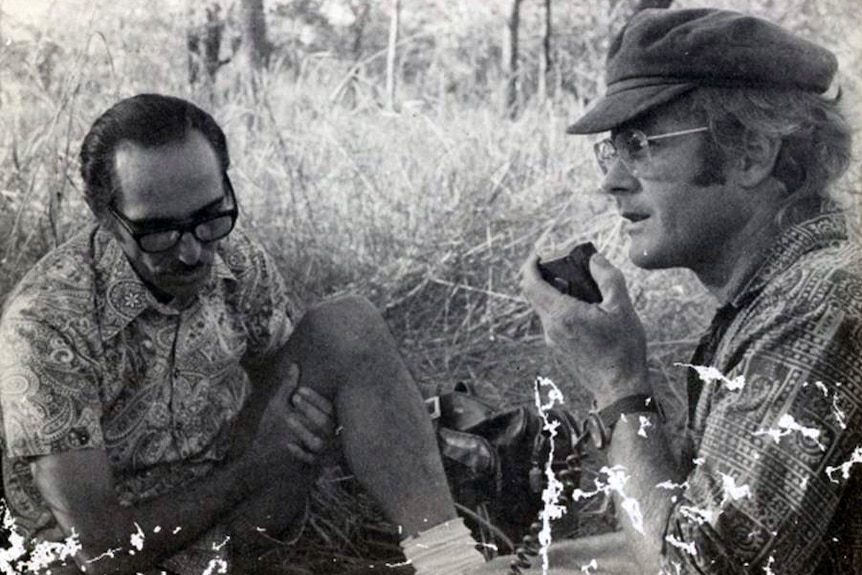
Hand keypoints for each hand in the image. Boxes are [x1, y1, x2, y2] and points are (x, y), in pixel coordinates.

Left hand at [255, 363, 335, 464]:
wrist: (263, 459)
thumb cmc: (273, 429)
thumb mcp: (279, 406)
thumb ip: (289, 387)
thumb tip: (294, 364)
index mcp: (322, 418)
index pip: (329, 407)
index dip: (316, 398)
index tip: (299, 390)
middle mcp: (326, 435)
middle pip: (327, 423)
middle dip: (310, 410)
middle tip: (294, 400)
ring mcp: (320, 453)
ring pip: (320, 442)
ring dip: (304, 429)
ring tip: (288, 419)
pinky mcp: (310, 467)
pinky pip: (311, 461)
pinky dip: (300, 453)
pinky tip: (287, 445)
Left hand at [521, 251, 648, 407]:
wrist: (620, 388)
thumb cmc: (623, 349)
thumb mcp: (622, 307)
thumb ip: (607, 277)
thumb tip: (594, 259)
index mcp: (561, 314)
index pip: (530, 283)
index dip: (530, 264)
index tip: (539, 253)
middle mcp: (550, 327)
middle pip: (534, 294)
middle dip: (545, 275)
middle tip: (565, 265)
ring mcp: (552, 340)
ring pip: (544, 308)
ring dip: (556, 292)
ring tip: (582, 288)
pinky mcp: (558, 348)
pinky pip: (553, 321)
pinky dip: (561, 308)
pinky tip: (585, 310)